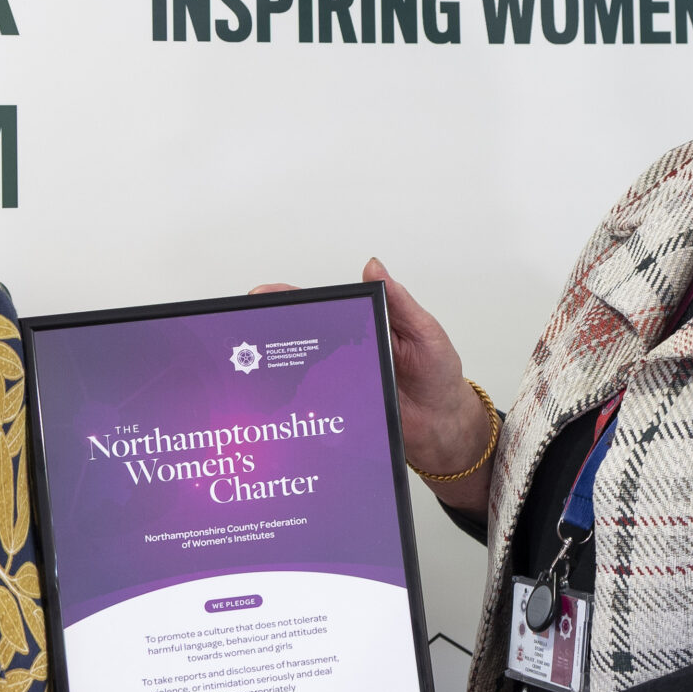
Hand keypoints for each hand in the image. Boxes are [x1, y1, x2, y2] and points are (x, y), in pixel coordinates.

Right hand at [252, 258, 493, 508]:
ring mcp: (341, 382)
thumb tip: (375, 266)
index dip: (292, 299)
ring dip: (278, 368)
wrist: (444, 426)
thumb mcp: (424, 331)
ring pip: (301, 371)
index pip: (323, 308)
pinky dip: (296, 401)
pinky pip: (314, 403)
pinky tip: (279, 400)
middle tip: (248, 328)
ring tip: (254, 362)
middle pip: (302, 338)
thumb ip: (400, 302)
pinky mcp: (341, 409)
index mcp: (364, 326)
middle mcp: (346, 353)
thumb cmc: (438, 375)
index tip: (266, 294)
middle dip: (272, 331)